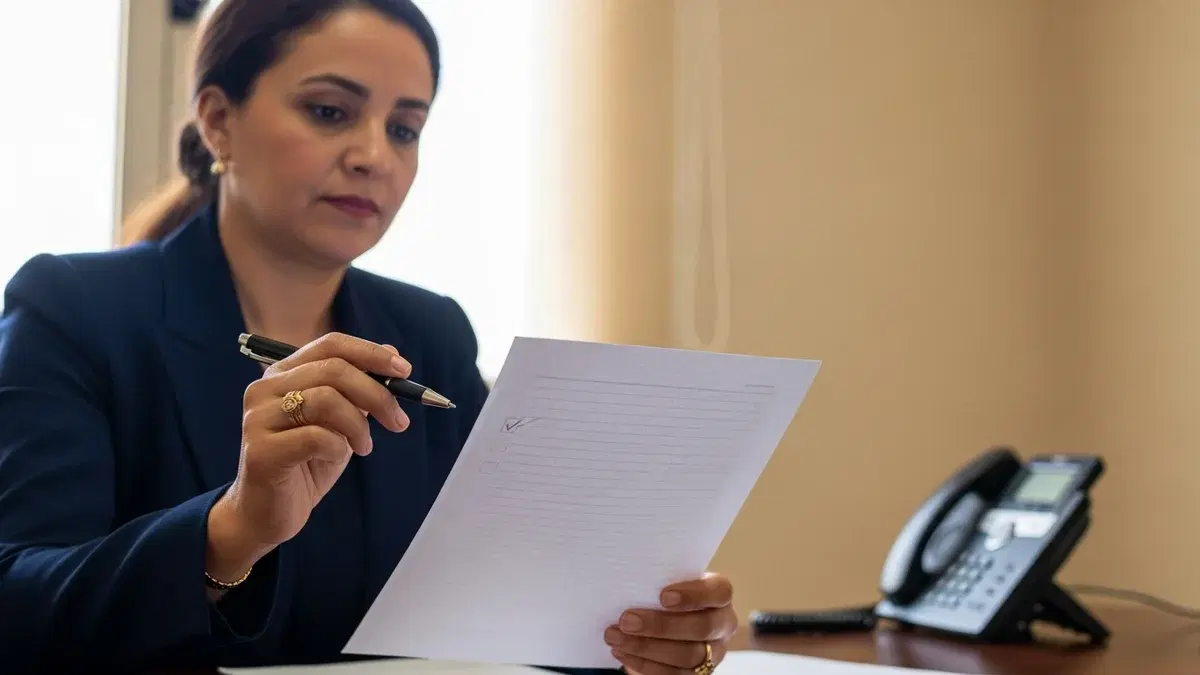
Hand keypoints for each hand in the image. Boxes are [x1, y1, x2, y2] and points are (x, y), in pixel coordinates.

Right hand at [206, 332, 411, 581]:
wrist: (268, 514)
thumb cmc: (307, 463)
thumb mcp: (340, 421)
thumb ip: (358, 388)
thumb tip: (393, 355)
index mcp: (283, 373)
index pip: (331, 345)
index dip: (371, 354)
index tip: (404, 371)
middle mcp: (264, 388)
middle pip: (333, 370)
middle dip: (376, 394)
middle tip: (398, 421)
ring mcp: (258, 418)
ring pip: (326, 400)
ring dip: (359, 425)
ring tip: (365, 446)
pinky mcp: (260, 451)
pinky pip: (316, 437)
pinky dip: (340, 447)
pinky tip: (341, 457)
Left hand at [606, 573, 737, 674]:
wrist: (664, 621)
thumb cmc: (664, 595)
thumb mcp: (665, 582)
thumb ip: (657, 582)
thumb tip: (627, 582)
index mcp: (720, 595)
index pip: (719, 592)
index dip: (693, 595)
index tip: (663, 596)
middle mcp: (722, 625)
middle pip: (701, 627)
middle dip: (660, 625)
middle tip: (627, 620)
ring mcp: (714, 653)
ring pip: (687, 655)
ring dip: (646, 647)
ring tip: (616, 637)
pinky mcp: (698, 673)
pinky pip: (674, 674)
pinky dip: (644, 665)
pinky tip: (623, 652)